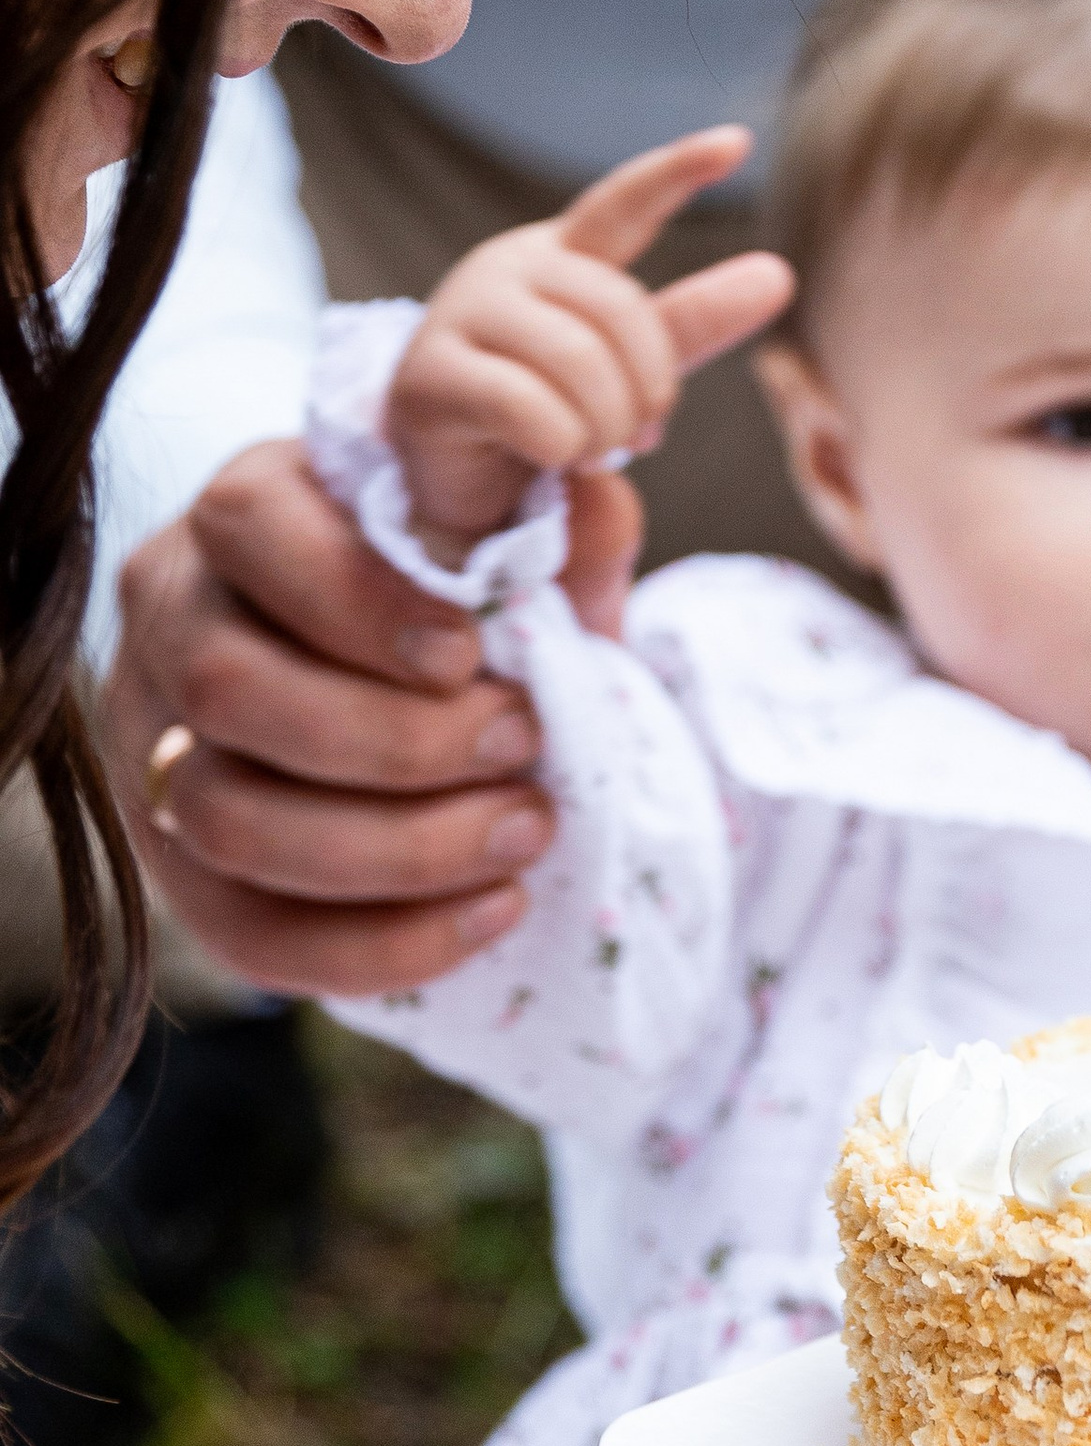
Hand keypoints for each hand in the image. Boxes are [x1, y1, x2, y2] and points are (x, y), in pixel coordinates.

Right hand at [102, 441, 640, 996]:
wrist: (433, 695)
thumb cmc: (470, 596)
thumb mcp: (521, 545)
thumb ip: (553, 523)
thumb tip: (587, 502)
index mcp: (248, 508)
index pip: (250, 525)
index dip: (357, 598)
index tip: (469, 654)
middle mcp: (169, 617)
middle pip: (227, 689)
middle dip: (393, 740)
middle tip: (523, 746)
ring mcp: (148, 745)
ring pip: (224, 819)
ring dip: (398, 848)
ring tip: (526, 832)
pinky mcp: (172, 864)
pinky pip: (244, 932)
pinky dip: (377, 943)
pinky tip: (490, 913)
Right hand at [387, 127, 791, 560]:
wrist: (452, 473)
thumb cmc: (544, 408)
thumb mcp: (626, 366)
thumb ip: (693, 322)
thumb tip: (779, 273)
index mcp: (564, 255)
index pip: (623, 204)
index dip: (676, 172)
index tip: (737, 142)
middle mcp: (509, 267)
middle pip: (621, 308)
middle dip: (649, 387)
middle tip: (636, 435)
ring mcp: (463, 315)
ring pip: (579, 361)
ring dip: (605, 427)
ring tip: (587, 449)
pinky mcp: (430, 378)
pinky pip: (533, 412)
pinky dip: (562, 449)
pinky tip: (546, 457)